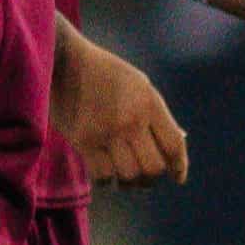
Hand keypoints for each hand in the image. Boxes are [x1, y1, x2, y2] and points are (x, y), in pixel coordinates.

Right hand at [51, 18, 186, 185]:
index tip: (177, 177)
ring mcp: (106, 131)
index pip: (174, 145)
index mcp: (149, 102)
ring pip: (129, 176)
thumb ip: (156, 114)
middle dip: (151, 178)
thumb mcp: (139, 84)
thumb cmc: (104, 73)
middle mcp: (131, 119)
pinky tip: (105, 173)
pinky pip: (102, 176)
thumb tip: (177, 144)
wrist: (64, 60)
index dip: (179, 166)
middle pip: (153, 167)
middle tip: (144, 179)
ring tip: (124, 177)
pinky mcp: (83, 140)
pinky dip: (106, 181)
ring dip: (129, 183)